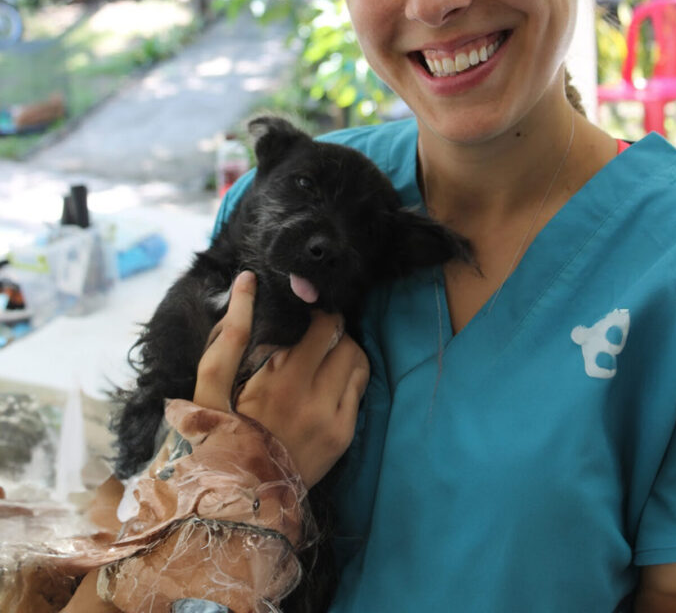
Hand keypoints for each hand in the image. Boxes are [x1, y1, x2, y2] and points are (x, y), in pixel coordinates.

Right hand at [194, 271, 369, 487]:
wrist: (238, 502)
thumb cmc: (218, 438)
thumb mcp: (208, 390)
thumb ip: (228, 334)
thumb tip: (246, 281)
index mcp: (279, 381)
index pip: (322, 323)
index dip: (314, 310)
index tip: (300, 310)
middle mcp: (312, 397)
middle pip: (343, 335)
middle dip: (328, 325)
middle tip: (310, 330)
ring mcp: (332, 418)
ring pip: (356, 357)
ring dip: (342, 347)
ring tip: (320, 354)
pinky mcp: (343, 436)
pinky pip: (360, 386)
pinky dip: (348, 373)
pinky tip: (327, 379)